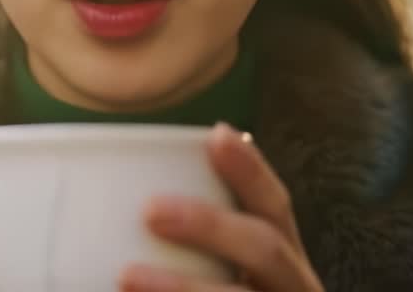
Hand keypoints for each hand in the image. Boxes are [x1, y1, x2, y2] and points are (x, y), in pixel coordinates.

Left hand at [120, 123, 323, 291]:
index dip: (252, 172)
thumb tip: (131, 210)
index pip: (277, 211)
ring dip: (185, 289)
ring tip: (127, 275)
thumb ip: (206, 250)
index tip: (216, 136)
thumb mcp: (235, 275)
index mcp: (285, 270)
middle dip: (214, 226)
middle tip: (151, 211)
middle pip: (268, 251)